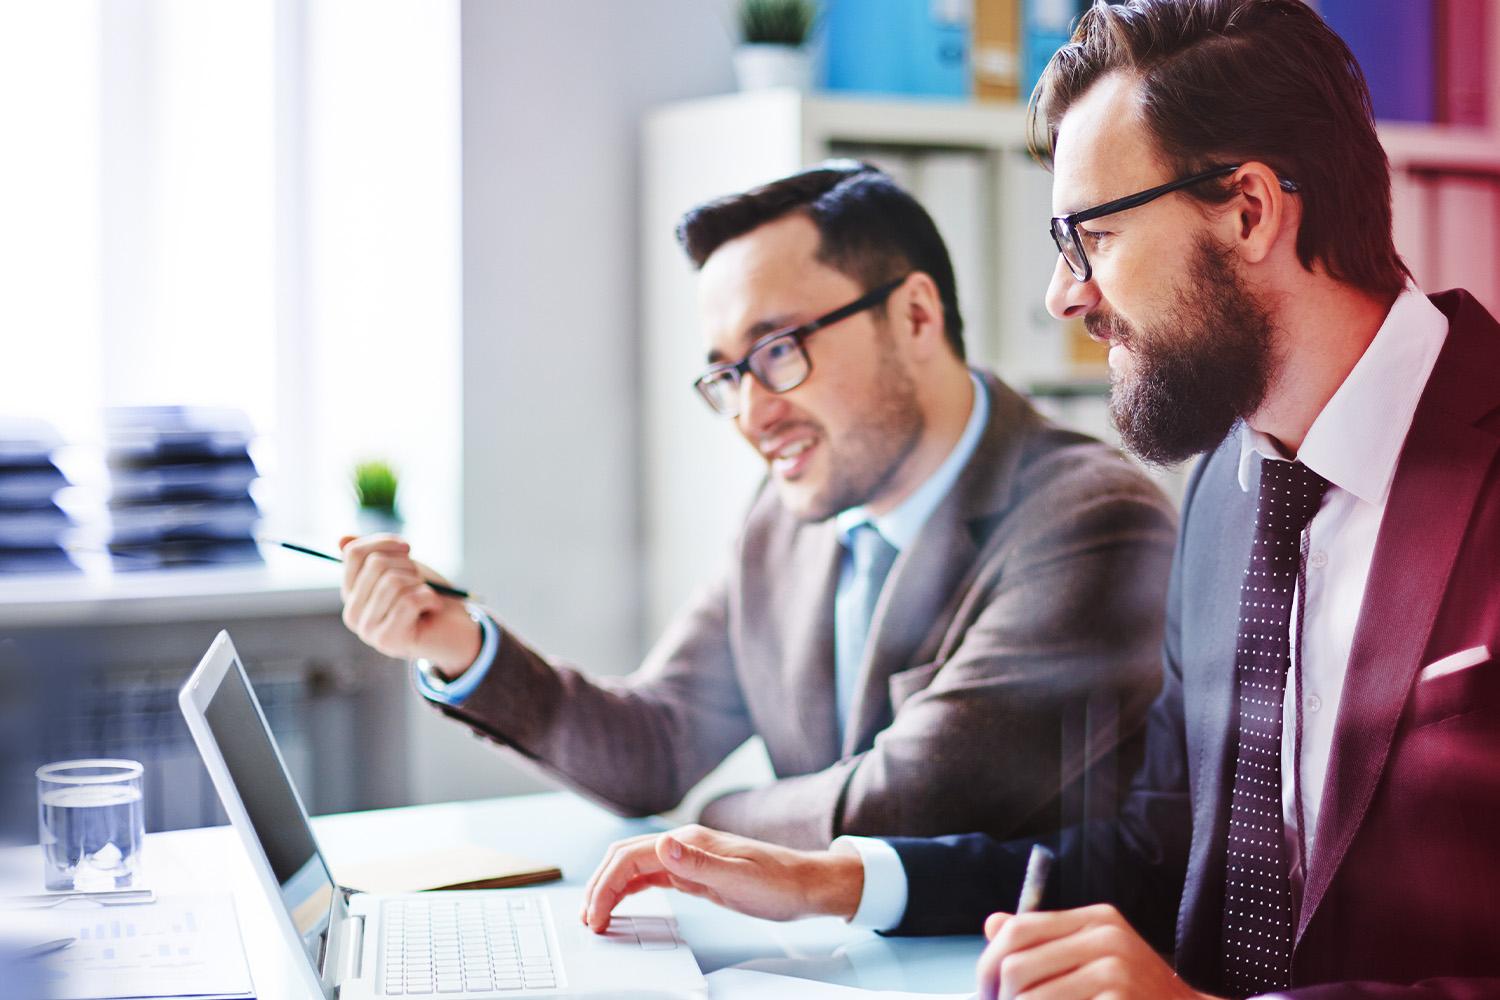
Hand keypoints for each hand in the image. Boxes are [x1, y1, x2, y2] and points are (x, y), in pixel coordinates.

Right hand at [339, 534, 480, 672]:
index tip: (407, 548)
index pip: (354, 554)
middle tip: (420, 581)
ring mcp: (368, 630)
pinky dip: (430, 598)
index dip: (385, 542)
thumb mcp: (402, 569)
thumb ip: (373, 556)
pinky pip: (409, 601)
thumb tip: (341, 538)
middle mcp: (353, 614)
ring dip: (419, 584)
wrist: (457, 631)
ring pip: (393, 582)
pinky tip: (434, 607)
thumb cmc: (428, 596)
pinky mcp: (388, 640)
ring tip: (426, 596)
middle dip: (407, 565)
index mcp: (352, 594)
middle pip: (375, 564)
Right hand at [578, 824, 863, 932]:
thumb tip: (661, 844)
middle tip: (589, 920)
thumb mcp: (739, 879)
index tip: (596, 916)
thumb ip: (698, 863)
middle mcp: (684, 844)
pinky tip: (624, 903)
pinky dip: (631, 889)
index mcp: (689, 841)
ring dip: (612, 888)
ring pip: (635, 867)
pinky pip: (653, 877)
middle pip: (625, 858)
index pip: (630, 857)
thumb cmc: (779, 883)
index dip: (606, 885)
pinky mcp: (696, 872)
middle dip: (600, 885)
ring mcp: (689, 857)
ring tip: (597, 915)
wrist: (806, 884)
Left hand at [976, 904, 1215, 999]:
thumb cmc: (1137, 995)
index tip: (984, 993)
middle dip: (999, 999)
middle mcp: (1107, 939)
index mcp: (1097, 920)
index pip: (1019, 929)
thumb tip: (992, 924)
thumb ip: (1046, 941)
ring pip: (1030, 999)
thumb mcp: (1096, 956)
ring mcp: (1117, 973)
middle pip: (1016, 967)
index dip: (989, 963)